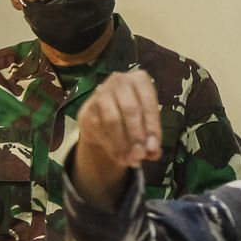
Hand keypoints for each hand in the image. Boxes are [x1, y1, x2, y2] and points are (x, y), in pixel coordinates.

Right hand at [71, 70, 161, 207]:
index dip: (152, 128)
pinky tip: (119, 158)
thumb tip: (153, 154)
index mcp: (140, 80)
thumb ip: (152, 136)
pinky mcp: (86, 110)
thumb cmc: (134, 113)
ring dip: (122, 144)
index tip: (154, 149)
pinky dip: (111, 146)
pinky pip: (99, 129)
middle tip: (140, 157)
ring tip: (131, 160)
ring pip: (112, 121)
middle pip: (130, 111)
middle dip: (136, 137)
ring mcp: (100, 94)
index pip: (148, 104)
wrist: (104, 111)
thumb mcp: (147, 121)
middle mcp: (119, 81)